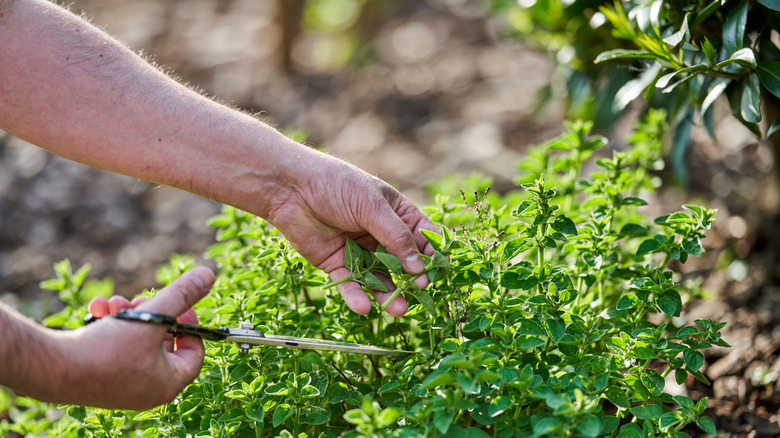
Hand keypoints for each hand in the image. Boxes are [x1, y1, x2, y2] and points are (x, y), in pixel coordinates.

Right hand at [70, 267, 214, 409]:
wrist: (53, 367)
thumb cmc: (107, 350)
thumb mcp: (153, 316)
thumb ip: (182, 294)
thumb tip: (207, 275)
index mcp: (168, 382)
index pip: (195, 352)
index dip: (190, 323)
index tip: (178, 305)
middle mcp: (148, 389)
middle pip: (163, 342)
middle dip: (152, 313)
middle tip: (140, 300)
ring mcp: (124, 385)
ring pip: (137, 340)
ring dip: (128, 315)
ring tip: (115, 303)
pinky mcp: (101, 377)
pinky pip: (116, 347)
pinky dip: (110, 326)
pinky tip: (98, 310)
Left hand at [267, 150, 437, 316]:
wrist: (291, 188)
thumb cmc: (336, 185)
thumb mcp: (372, 206)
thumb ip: (396, 237)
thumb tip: (418, 267)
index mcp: (395, 213)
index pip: (422, 236)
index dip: (430, 255)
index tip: (437, 273)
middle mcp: (379, 233)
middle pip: (402, 262)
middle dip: (411, 280)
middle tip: (419, 294)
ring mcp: (358, 250)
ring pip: (378, 278)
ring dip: (388, 294)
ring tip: (399, 309)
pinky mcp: (336, 263)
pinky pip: (350, 283)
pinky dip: (357, 296)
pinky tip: (365, 307)